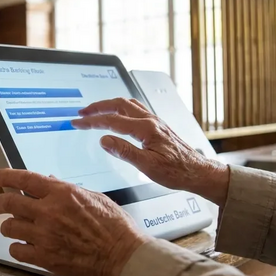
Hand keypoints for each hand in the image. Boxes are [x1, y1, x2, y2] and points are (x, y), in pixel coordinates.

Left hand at [0, 169, 149, 275]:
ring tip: (14, 228)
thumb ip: (69, 190)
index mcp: (63, 194)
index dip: (6, 175)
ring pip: (9, 227)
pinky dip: (17, 248)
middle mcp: (49, 212)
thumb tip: (51, 182)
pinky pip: (17, 250)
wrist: (123, 258)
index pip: (25, 179)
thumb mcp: (96, 198)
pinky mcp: (45, 258)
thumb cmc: (116, 229)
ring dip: (9, 226)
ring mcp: (45, 236)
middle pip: (9, 202)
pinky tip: (24, 247)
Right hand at [71, 98, 229, 205]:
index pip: (112, 121)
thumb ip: (124, 151)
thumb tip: (104, 140)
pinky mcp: (157, 125)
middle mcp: (150, 120)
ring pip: (127, 104)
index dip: (92, 121)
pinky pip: (135, 109)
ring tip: (96, 110)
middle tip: (82, 112)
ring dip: (109, 105)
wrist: (197, 171)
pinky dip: (121, 108)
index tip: (78, 122)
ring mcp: (154, 121)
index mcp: (146, 129)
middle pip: (118, 104)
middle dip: (98, 107)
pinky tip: (118, 114)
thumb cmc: (176, 171)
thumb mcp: (147, 166)